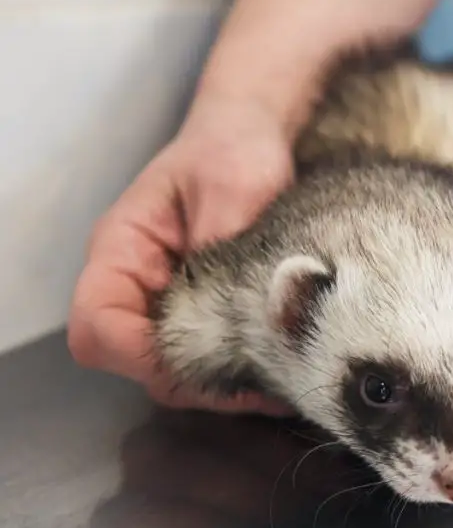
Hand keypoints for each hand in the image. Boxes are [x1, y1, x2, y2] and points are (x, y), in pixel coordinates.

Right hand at [68, 96, 295, 414]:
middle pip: (137, 365)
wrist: (251, 141)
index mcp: (123, 252)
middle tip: (263, 376)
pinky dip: (238, 378)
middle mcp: (136, 288)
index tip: (206, 360)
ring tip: (277, 375)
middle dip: (196, 381)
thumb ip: (221, 246)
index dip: (140, 356)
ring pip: (173, 375)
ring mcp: (166, 306)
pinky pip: (204, 365)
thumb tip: (229, 307)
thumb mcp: (232, 188)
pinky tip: (279, 369)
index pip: (98, 328)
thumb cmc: (233, 152)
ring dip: (221, 386)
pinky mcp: (200, 318)